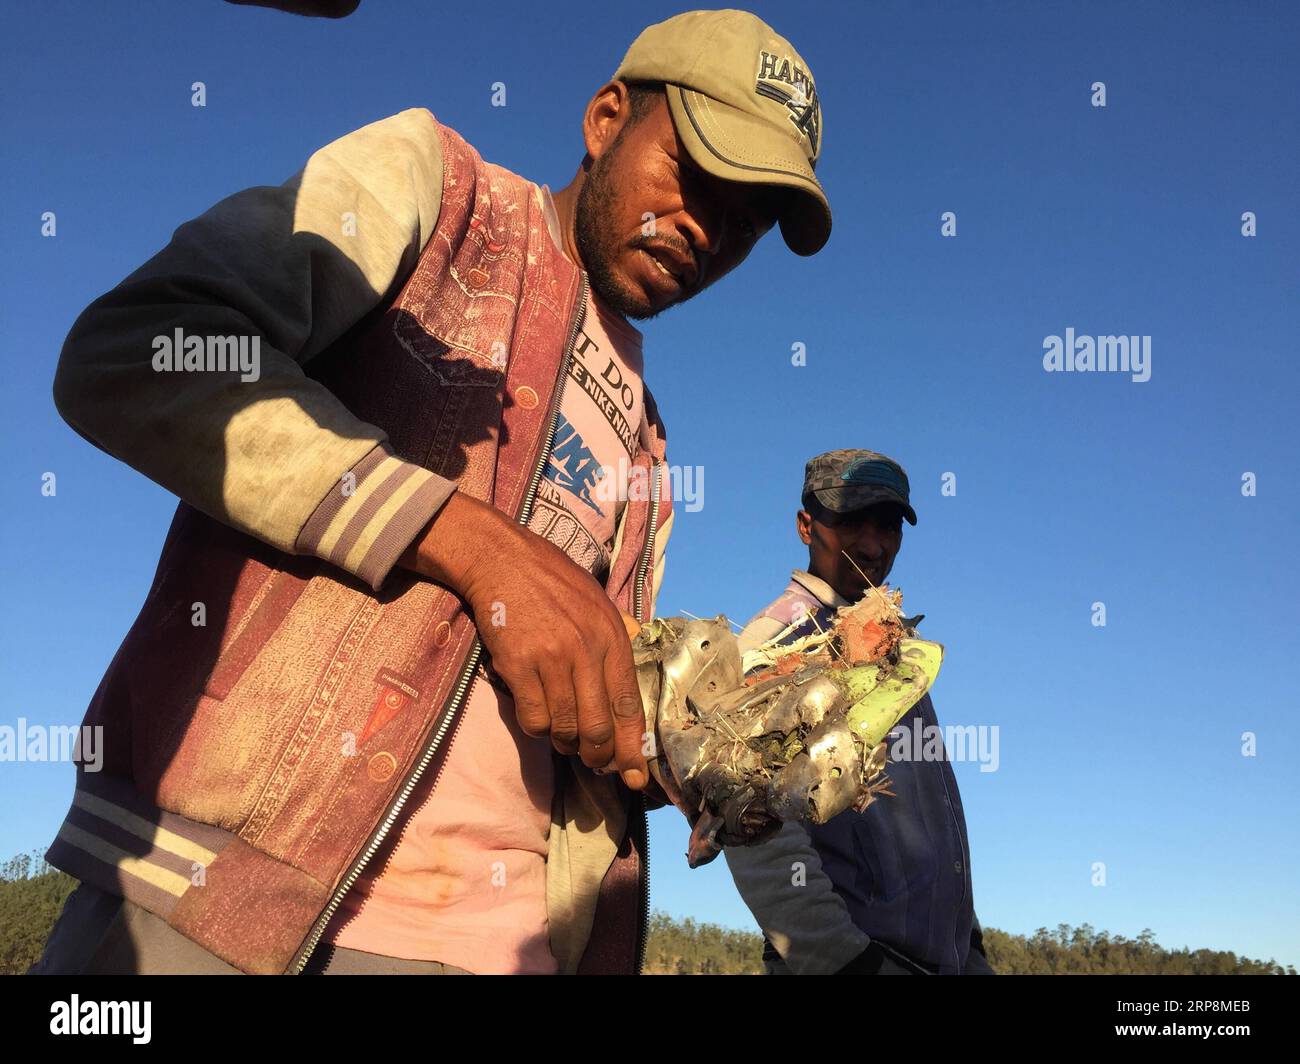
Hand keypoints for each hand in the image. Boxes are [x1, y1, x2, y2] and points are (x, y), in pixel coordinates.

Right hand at [400, 492, 648, 789]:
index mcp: (612, 637)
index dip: (632, 748)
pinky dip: (537, 727)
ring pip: (565, 728)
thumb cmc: (553, 582)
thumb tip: (625, 703)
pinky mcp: (518, 665)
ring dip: (566, 743)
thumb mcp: (599, 605)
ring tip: (564, 737)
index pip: (629, 706)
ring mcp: (551, 659)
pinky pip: (533, 719)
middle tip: (596, 764)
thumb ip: (614, 648)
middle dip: (599, 757)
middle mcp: (586, 651)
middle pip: (599, 727)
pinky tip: (537, 714)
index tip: (636, 775)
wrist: (504, 560)